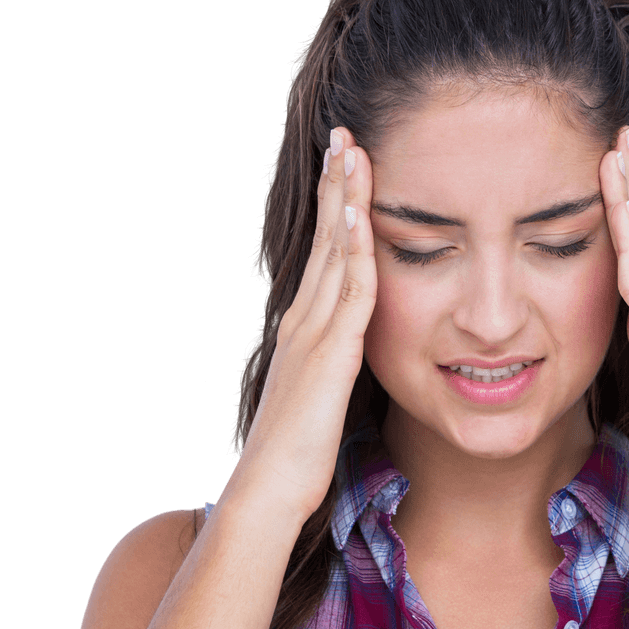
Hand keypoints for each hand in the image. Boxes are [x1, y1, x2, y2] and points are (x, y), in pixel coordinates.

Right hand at [224, 127, 377, 527]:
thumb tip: (346, 358)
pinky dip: (356, 250)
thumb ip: (331, 368)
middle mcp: (305, 320)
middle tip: (343, 135)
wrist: (267, 493)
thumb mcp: (318, 398)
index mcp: (305, 329)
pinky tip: (361, 214)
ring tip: (351, 150)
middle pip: (325, 240)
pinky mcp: (330, 355)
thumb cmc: (294, 456)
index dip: (334, 210)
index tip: (344, 168)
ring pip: (335, 253)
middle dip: (334, 185)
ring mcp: (314, 334)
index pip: (323, 255)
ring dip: (344, 199)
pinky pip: (350, 293)